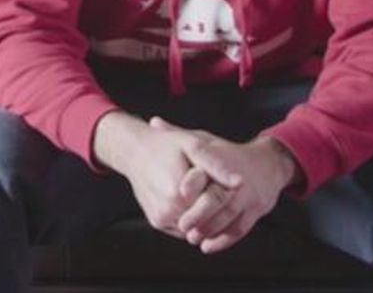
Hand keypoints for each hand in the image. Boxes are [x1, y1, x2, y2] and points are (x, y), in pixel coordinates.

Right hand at [92, 111, 211, 236]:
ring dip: (202, 213)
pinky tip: (188, 198)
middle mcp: (169, 210)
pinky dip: (190, 216)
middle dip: (212, 204)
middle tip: (208, 185)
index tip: (216, 178)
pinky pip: (183, 226)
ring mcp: (162, 219)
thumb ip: (216, 165)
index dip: (221, 190)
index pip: (216, 202)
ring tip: (197, 190)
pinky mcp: (157, 222)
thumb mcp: (192, 145)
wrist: (133, 152)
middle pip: (207, 217)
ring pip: (196, 225)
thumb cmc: (164, 145)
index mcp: (180, 192)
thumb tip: (239, 182)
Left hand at [147, 117, 299, 253]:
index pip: (210, 168)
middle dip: (201, 213)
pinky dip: (224, 240)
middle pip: (220, 198)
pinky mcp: (256, 211)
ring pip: (230, 216)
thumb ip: (178, 134)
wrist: (268, 164)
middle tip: (183, 224)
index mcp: (223, 159)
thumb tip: (153, 122)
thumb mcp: (205, 141)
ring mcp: (249, 196)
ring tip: (192, 237)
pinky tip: (209, 246)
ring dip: (210, 229)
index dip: (194, 181)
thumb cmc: (229, 153)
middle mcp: (238, 178)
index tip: (180, 192)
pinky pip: (240, 228)